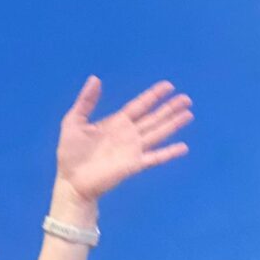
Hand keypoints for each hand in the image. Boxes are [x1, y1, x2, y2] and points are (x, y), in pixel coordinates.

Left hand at [54, 77, 192, 213]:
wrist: (71, 180)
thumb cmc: (70, 153)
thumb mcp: (73, 121)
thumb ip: (86, 101)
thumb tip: (95, 78)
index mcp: (116, 122)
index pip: (139, 106)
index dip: (153, 96)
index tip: (168, 86)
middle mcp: (129, 134)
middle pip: (154, 118)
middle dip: (170, 108)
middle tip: (186, 99)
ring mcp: (133, 150)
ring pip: (158, 133)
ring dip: (173, 124)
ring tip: (189, 115)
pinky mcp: (134, 165)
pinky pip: (155, 157)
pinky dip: (169, 153)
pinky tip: (183, 147)